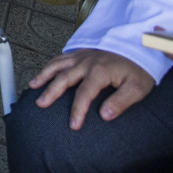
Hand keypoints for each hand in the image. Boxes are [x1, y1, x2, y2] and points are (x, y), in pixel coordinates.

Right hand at [28, 49, 155, 128]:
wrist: (140, 46)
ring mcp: (83, 55)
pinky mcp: (82, 52)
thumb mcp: (137, 88)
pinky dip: (50, 64)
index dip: (77, 111)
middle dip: (51, 92)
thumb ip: (121, 102)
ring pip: (58, 64)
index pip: (84, 94)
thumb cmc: (139, 69)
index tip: (73, 125)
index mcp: (100, 71)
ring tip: (33, 86)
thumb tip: (104, 115)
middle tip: (40, 104)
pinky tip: (44, 72)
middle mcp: (87, 62)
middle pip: (64, 77)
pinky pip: (61, 57)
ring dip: (44, 75)